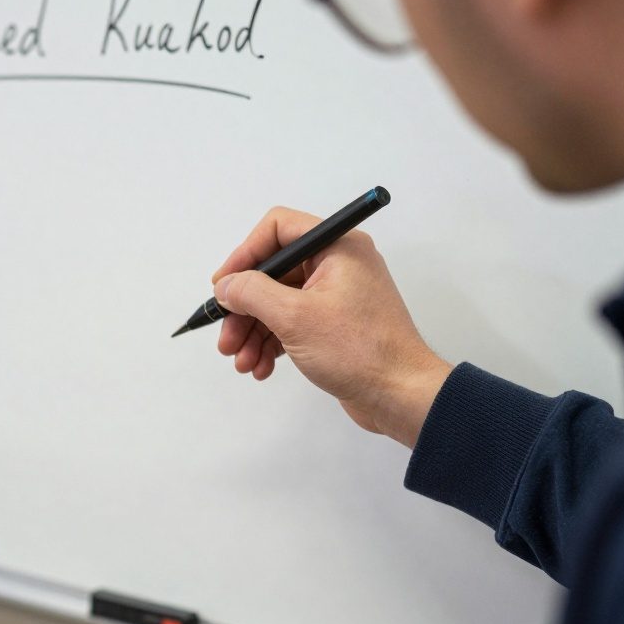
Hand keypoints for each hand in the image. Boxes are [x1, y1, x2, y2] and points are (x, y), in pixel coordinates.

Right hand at [211, 206, 451, 448]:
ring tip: (242, 362)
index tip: (223, 286)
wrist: (400, 395)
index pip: (278, 229)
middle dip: (244, 308)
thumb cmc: (358, 350)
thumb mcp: (294, 317)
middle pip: (273, 272)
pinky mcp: (334, 324)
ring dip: (254, 331)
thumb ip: (252, 293)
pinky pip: (292, 323)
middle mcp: (338, 264)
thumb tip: (225, 286)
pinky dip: (272, 343)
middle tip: (226, 338)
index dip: (245, 254)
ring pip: (278, 302)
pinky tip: (261, 368)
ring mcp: (336, 295)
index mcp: (337, 247)